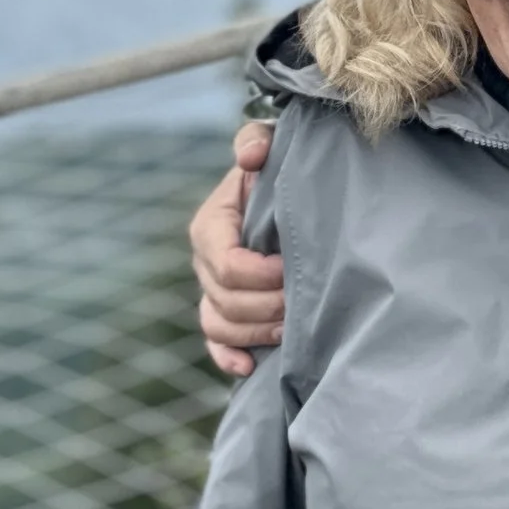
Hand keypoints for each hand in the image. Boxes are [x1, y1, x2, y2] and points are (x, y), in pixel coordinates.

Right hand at [192, 121, 287, 376]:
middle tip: (303, 301)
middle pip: (224, 300)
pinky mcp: (225, 313)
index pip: (225, 263)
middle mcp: (205, 260)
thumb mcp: (272, 147)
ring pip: (219, 324)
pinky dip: (228, 357)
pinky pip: (216, 343)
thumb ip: (257, 141)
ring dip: (256, 331)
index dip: (260, 275)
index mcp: (211, 224)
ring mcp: (212, 290)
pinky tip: (248, 367)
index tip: (293, 268)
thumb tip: (250, 158)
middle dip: (266, 306)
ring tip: (292, 327)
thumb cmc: (282, 171)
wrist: (291, 195)